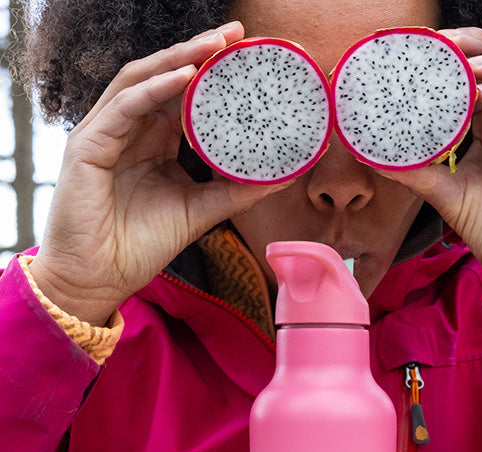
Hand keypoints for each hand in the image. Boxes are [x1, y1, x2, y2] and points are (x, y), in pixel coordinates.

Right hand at [30, 22, 284, 325]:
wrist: (99, 279)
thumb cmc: (141, 245)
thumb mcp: (202, 210)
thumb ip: (237, 190)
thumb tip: (284, 174)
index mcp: (153, 142)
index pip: (183, 96)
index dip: (212, 74)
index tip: (248, 56)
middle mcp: (129, 130)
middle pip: (164, 78)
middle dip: (200, 52)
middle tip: (237, 34)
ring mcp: (106, 133)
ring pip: (143, 80)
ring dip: (180, 59)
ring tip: (217, 45)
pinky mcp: (88, 145)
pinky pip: (125, 106)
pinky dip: (155, 88)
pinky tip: (186, 76)